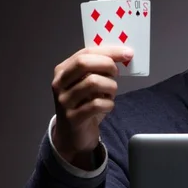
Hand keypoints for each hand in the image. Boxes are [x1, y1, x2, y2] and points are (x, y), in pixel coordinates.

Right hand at [51, 45, 133, 166]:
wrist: (72, 135)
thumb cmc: (84, 104)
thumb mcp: (88, 84)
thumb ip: (98, 69)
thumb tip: (123, 55)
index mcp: (63, 70)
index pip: (85, 53)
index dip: (109, 51)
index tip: (128, 53)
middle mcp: (59, 83)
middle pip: (85, 63)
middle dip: (107, 66)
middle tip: (116, 74)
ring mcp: (64, 101)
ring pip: (93, 83)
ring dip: (110, 87)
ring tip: (110, 94)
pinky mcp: (73, 117)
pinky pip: (97, 104)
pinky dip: (109, 104)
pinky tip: (107, 106)